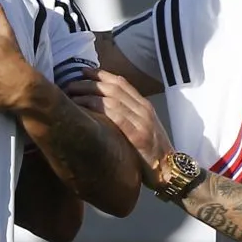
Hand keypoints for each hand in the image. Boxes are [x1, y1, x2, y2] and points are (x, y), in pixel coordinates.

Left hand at [66, 70, 172, 188]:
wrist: (170, 170)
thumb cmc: (152, 153)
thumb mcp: (142, 129)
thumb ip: (128, 117)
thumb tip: (103, 109)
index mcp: (144, 106)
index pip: (121, 83)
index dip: (101, 75)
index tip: (83, 71)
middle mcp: (144, 109)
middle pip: (113, 88)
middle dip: (90, 83)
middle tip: (71, 84)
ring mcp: (142, 121)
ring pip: (111, 99)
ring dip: (89, 94)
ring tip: (72, 95)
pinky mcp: (138, 135)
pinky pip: (115, 116)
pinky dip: (97, 108)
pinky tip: (83, 108)